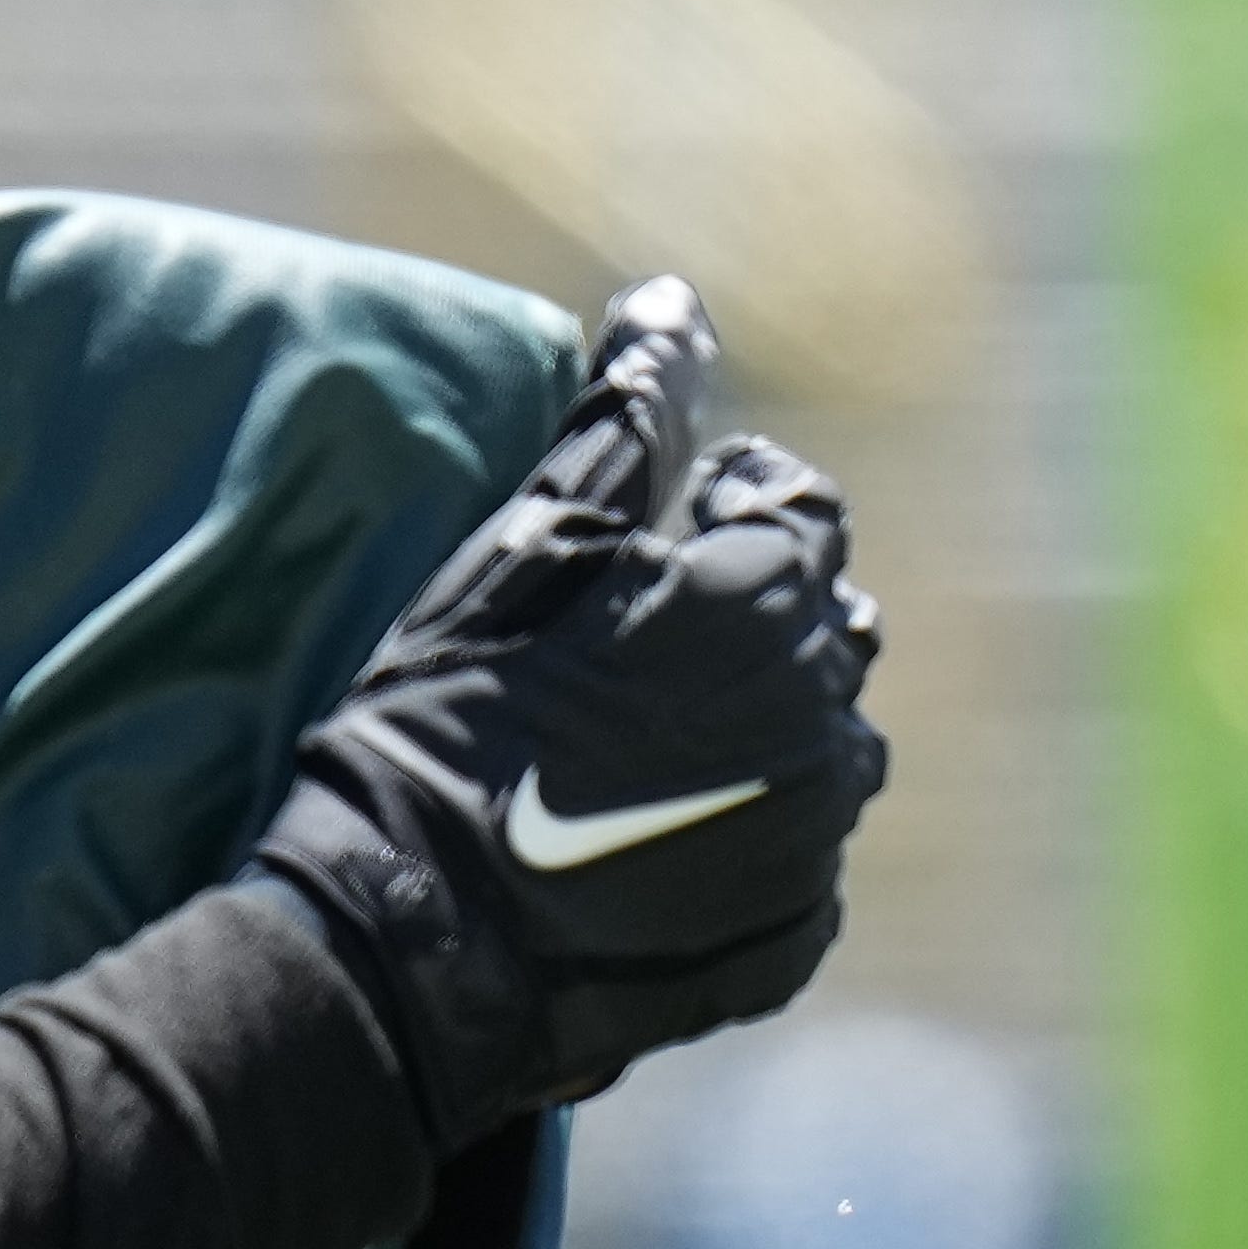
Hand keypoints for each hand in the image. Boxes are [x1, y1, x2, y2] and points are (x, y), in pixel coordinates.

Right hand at [252, 276, 889, 1146]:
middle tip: (635, 648)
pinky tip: (651, 836)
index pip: (802, 509)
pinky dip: (749, 831)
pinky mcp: (797, 930)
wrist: (420, 942)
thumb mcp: (521, 555)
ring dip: (764, 723)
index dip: (724, 509)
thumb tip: (673, 307)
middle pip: (825, 626)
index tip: (649, 538)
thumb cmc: (451, 725)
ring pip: (827, 741)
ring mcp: (820, 836)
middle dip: (751, 615)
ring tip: (646, 746)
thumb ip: (620, 427)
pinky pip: (800, 851)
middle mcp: (827, 718)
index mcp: (768, 605)